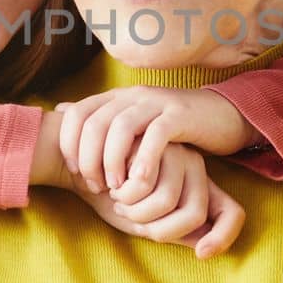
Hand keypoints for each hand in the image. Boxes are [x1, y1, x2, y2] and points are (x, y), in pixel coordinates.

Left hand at [52, 86, 257, 197]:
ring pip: (122, 127)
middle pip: (95, 122)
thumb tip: (61, 111)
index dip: (68, 143)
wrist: (220, 115)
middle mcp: (133, 96)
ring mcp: (157, 103)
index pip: (77, 114)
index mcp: (117, 97)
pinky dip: (145, 158)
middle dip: (89, 158)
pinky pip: (157, 134)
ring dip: (112, 160)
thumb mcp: (132, 122)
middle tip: (94, 185)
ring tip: (116, 186)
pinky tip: (141, 181)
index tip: (73, 172)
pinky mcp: (181, 115)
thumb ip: (100, 118)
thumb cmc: (171, 129)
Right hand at [69, 142, 246, 259]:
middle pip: (194, 213)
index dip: (224, 238)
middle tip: (133, 217)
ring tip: (118, 198)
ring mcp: (174, 151)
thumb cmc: (112, 195)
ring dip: (136, 211)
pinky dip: (123, 193)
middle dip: (157, 228)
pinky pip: (144, 183)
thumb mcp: (144, 222)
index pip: (232, 213)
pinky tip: (110, 183)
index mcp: (199, 186)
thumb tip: (204, 246)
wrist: (78, 165)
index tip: (202, 254)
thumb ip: (174, 231)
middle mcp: (194, 166)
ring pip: (168, 200)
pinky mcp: (150, 140)